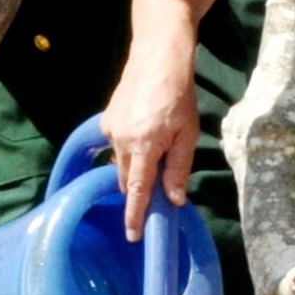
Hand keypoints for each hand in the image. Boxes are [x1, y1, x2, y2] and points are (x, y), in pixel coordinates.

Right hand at [102, 50, 199, 239]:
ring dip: (136, 168)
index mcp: (144, 146)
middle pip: (127, 180)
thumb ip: (179, 168)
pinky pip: (117, 147)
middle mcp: (121, 141)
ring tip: (157, 151)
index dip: (135, 215)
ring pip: (121, 164)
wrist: (157, 58)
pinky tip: (145, 134)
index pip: (137, 190)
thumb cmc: (179, 95)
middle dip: (139, 190)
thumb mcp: (188, 134)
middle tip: (158, 189)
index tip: (132, 236)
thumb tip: (173, 200)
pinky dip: (130, 150)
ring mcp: (110, 130)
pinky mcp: (106, 121)